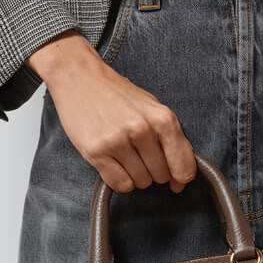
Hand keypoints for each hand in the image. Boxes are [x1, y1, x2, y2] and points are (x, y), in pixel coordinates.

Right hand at [25, 30, 196, 192]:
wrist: (79, 77)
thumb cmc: (118, 95)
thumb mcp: (153, 109)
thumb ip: (172, 142)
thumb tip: (181, 181)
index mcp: (162, 118)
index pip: (184, 166)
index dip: (181, 177)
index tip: (176, 180)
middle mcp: (142, 130)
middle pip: (161, 176)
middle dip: (154, 170)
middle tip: (140, 153)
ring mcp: (118, 141)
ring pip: (140, 182)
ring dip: (135, 175)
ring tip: (124, 153)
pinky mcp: (96, 152)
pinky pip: (120, 184)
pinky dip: (120, 180)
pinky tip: (114, 162)